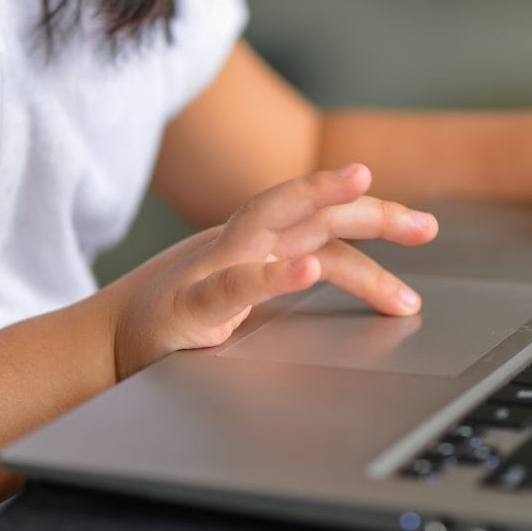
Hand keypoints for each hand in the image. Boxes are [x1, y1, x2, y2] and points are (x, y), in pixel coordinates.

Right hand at [105, 164, 437, 378]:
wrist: (105, 345)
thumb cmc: (184, 315)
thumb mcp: (249, 292)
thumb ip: (292, 278)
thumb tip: (347, 277)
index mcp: (260, 244)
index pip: (326, 224)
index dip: (375, 218)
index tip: (425, 226)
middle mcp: (241, 245)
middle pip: (311, 213)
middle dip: (369, 209)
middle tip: (426, 225)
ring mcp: (212, 269)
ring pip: (268, 221)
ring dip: (315, 198)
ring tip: (362, 185)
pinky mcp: (188, 308)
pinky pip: (231, 286)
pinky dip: (269, 275)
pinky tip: (303, 268)